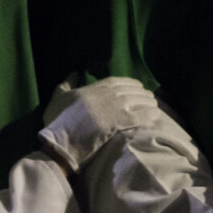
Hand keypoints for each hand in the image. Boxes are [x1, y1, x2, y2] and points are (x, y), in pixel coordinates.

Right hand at [38, 75, 161, 171]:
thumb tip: (73, 73)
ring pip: (136, 101)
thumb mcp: (57, 98)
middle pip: (128, 90)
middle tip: (149, 96)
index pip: (115, 81)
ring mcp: (112, 108)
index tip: (136, 85)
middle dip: (141, 92)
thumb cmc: (56, 121)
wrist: (61, 140)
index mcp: (91, 88)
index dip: (128, 83)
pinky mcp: (118, 122)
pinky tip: (156, 114)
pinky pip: (139, 116)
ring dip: (147, 102)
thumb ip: (65, 85)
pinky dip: (149, 114)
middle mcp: (104, 95)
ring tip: (155, 105)